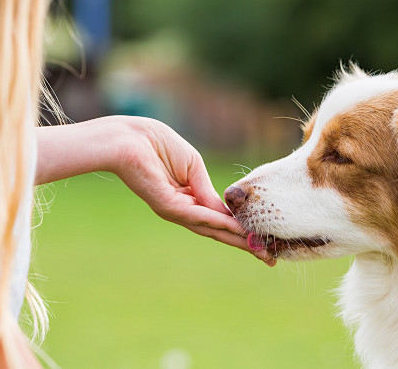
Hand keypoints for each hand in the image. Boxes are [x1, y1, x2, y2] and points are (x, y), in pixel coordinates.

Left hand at [36, 116, 275, 265]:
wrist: (128, 138)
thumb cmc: (157, 145)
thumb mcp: (193, 167)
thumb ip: (208, 190)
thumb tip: (226, 211)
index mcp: (188, 199)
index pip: (219, 219)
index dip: (241, 230)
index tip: (263, 241)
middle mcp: (182, 210)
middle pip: (218, 232)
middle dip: (244, 244)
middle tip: (268, 260)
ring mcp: (175, 210)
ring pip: (211, 229)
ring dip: (237, 239)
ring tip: (259, 250)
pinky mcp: (167, 206)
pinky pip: (199, 216)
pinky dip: (219, 223)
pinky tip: (237, 229)